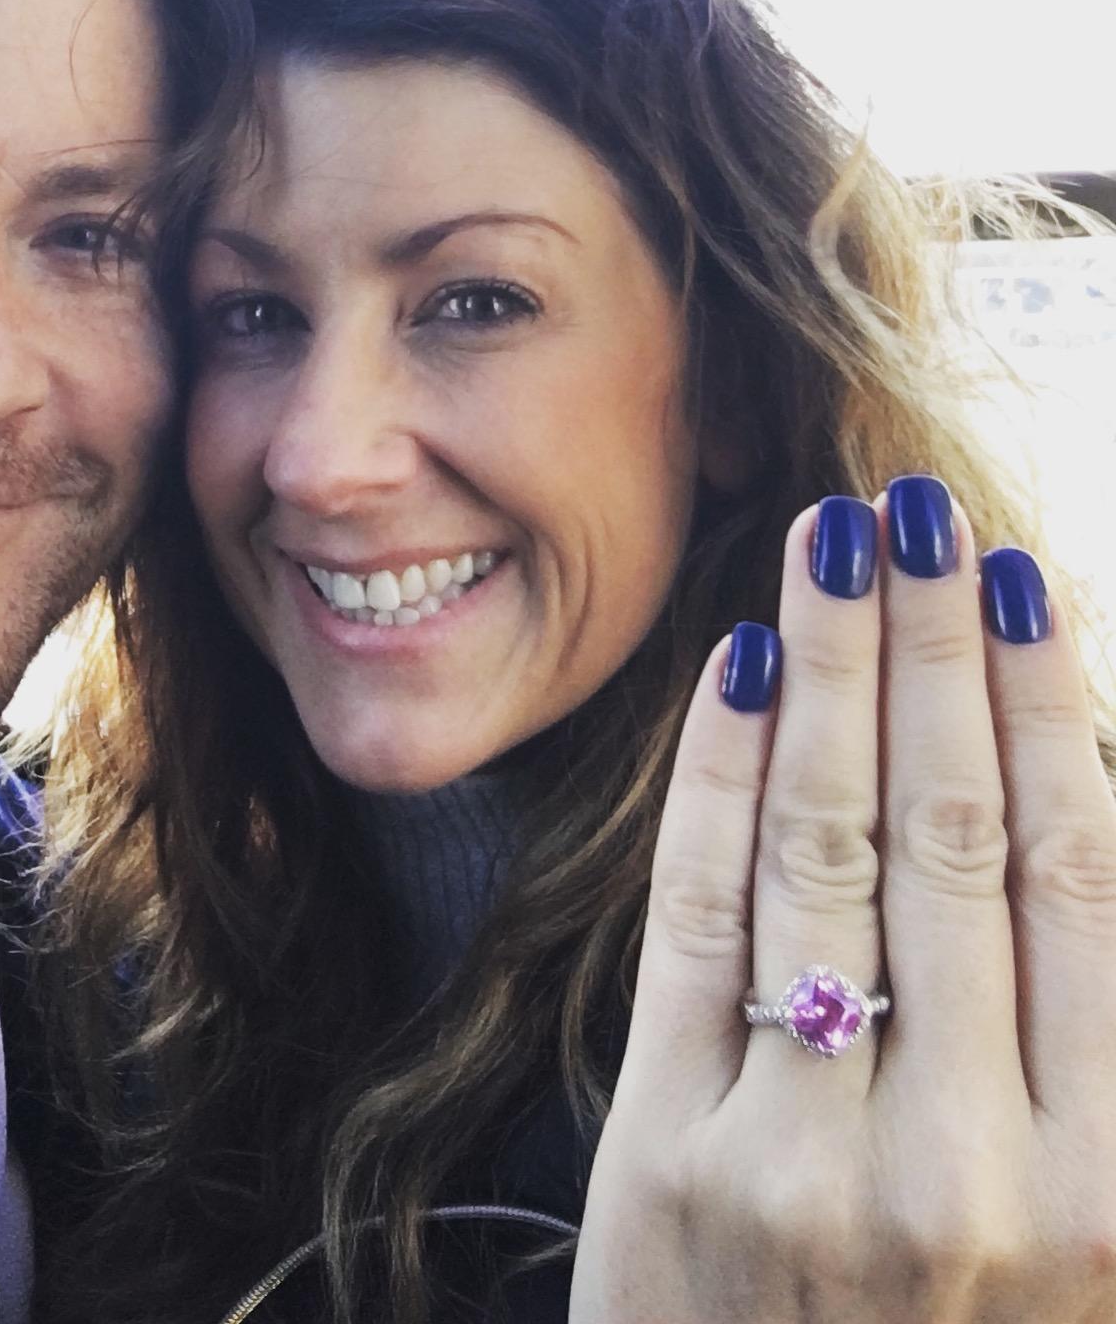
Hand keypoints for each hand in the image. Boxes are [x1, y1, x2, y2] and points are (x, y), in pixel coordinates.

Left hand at [570, 480, 1115, 1321]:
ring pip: (832, 853)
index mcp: (1115, 1191)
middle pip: (957, 836)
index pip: (1085, 878)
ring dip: (832, 676)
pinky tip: (738, 671)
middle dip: (932, 650)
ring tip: (832, 546)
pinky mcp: (675, 1146)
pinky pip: (704, 919)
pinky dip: (721, 780)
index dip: (1049, 704)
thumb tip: (1076, 807)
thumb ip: (1086, 1041)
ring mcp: (816, 1156)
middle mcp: (981, 1165)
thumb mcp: (1080, 1240)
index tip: (1017, 573)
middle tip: (914, 507)